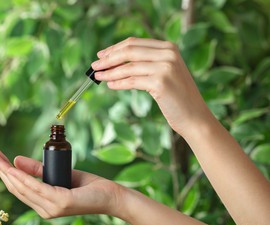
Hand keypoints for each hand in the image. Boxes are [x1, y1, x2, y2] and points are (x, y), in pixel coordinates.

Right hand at [0, 148, 124, 218]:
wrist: (111, 195)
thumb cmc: (87, 186)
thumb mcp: (58, 173)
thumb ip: (38, 169)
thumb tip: (17, 160)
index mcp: (43, 204)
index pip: (18, 188)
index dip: (4, 172)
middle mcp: (44, 209)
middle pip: (16, 188)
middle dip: (0, 169)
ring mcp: (51, 208)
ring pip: (23, 188)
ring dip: (7, 171)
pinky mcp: (60, 202)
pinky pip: (37, 188)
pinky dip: (23, 177)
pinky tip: (13, 168)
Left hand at [92, 37, 214, 137]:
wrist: (194, 117)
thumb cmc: (176, 97)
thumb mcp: (163, 74)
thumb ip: (146, 64)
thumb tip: (114, 62)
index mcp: (168, 47)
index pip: (134, 43)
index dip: (115, 48)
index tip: (101, 55)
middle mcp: (168, 54)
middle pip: (129, 51)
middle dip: (108, 58)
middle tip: (94, 66)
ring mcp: (165, 67)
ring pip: (128, 67)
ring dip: (109, 72)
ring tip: (98, 77)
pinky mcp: (160, 83)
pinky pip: (131, 81)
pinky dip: (118, 83)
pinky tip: (109, 85)